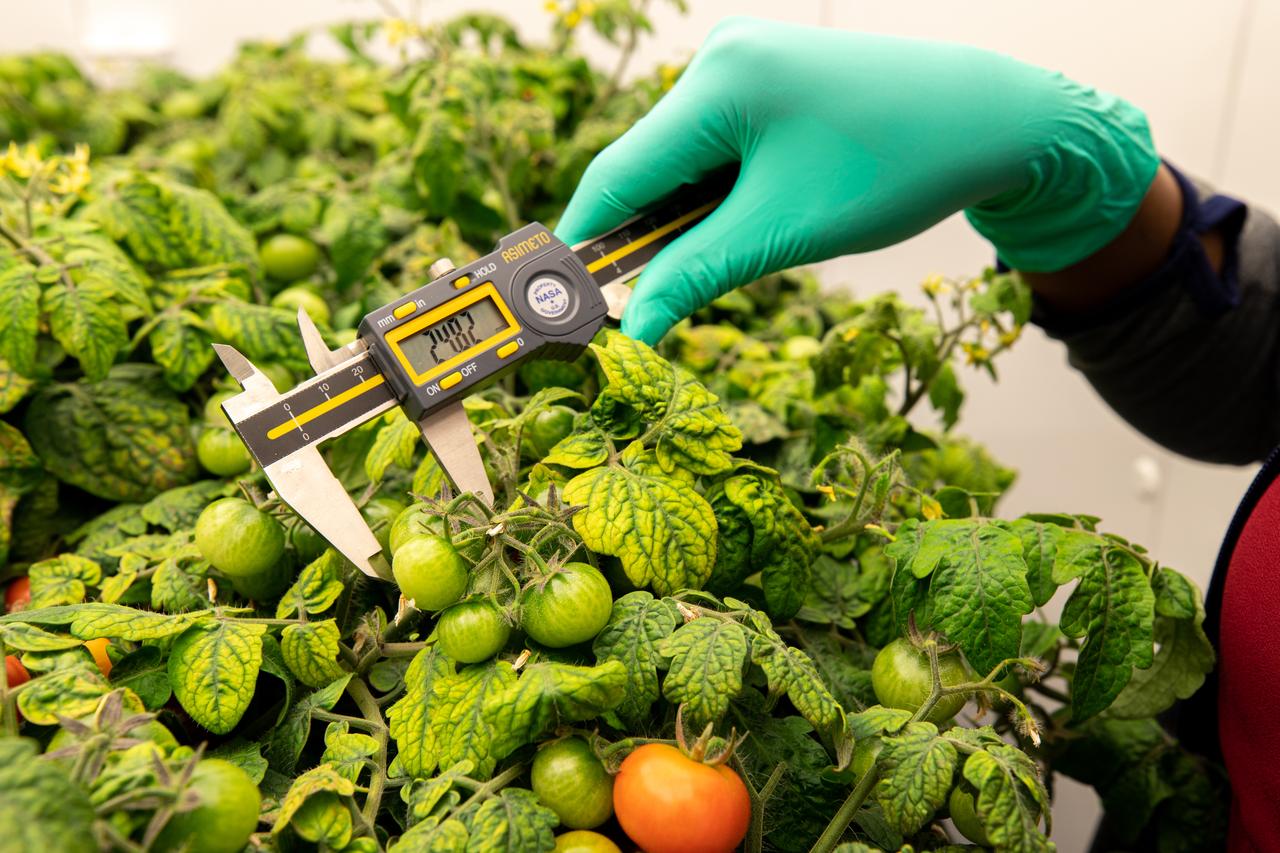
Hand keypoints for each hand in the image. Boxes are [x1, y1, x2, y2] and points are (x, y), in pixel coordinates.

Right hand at [555, 17, 1157, 343]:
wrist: (991, 119)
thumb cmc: (896, 169)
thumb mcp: (784, 233)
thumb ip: (694, 276)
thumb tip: (632, 329)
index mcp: (720, 82)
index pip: (619, 175)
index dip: (586, 244)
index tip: (564, 302)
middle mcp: (722, 57)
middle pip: (647, 166)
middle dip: (647, 235)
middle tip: (651, 298)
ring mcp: (745, 62)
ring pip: (682, 160)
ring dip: (689, 216)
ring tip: (742, 247)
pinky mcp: (767, 76)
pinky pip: (716, 144)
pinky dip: (719, 191)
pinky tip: (760, 212)